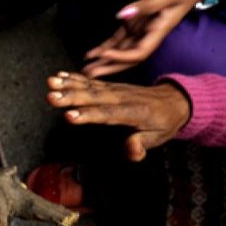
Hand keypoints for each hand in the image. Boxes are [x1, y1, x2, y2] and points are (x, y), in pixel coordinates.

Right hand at [46, 72, 190, 160]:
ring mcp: (116, 90)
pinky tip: (59, 76)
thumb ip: (141, 145)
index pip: (108, 114)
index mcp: (135, 112)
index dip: (88, 115)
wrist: (175, 100)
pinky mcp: (110, 86)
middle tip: (51, 97)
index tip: (69, 116)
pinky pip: (91, 81)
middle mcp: (122, 98)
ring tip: (51, 82)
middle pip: (94, 97)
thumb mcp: (158, 138)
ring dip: (68, 84)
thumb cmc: (163, 122)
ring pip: (90, 87)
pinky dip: (75, 78)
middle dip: (71, 97)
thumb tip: (130, 150)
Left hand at [82, 0, 209, 77]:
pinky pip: (119, 39)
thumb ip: (147, 5)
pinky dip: (105, 46)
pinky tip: (91, 54)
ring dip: (103, 60)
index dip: (122, 56)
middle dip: (109, 67)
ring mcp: (142, 30)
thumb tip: (122, 15)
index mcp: (159, 31)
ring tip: (85, 69)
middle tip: (88, 75)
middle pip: (128, 58)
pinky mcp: (136, 23)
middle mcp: (149, 35)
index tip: (105, 54)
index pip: (140, 52)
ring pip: (120, 50)